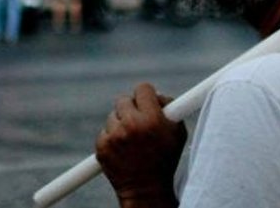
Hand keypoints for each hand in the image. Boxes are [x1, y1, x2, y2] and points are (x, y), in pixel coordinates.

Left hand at [96, 83, 186, 206]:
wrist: (147, 191)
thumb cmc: (165, 160)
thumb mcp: (177, 133)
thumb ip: (171, 108)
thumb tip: (158, 94)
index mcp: (152, 119)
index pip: (143, 88)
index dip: (146, 94)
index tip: (148, 100)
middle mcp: (131, 125)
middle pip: (123, 99)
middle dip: (131, 107)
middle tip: (138, 118)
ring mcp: (114, 136)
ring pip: (113, 116)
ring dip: (121, 123)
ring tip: (132, 141)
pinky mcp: (102, 146)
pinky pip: (105, 131)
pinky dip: (112, 137)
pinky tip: (123, 150)